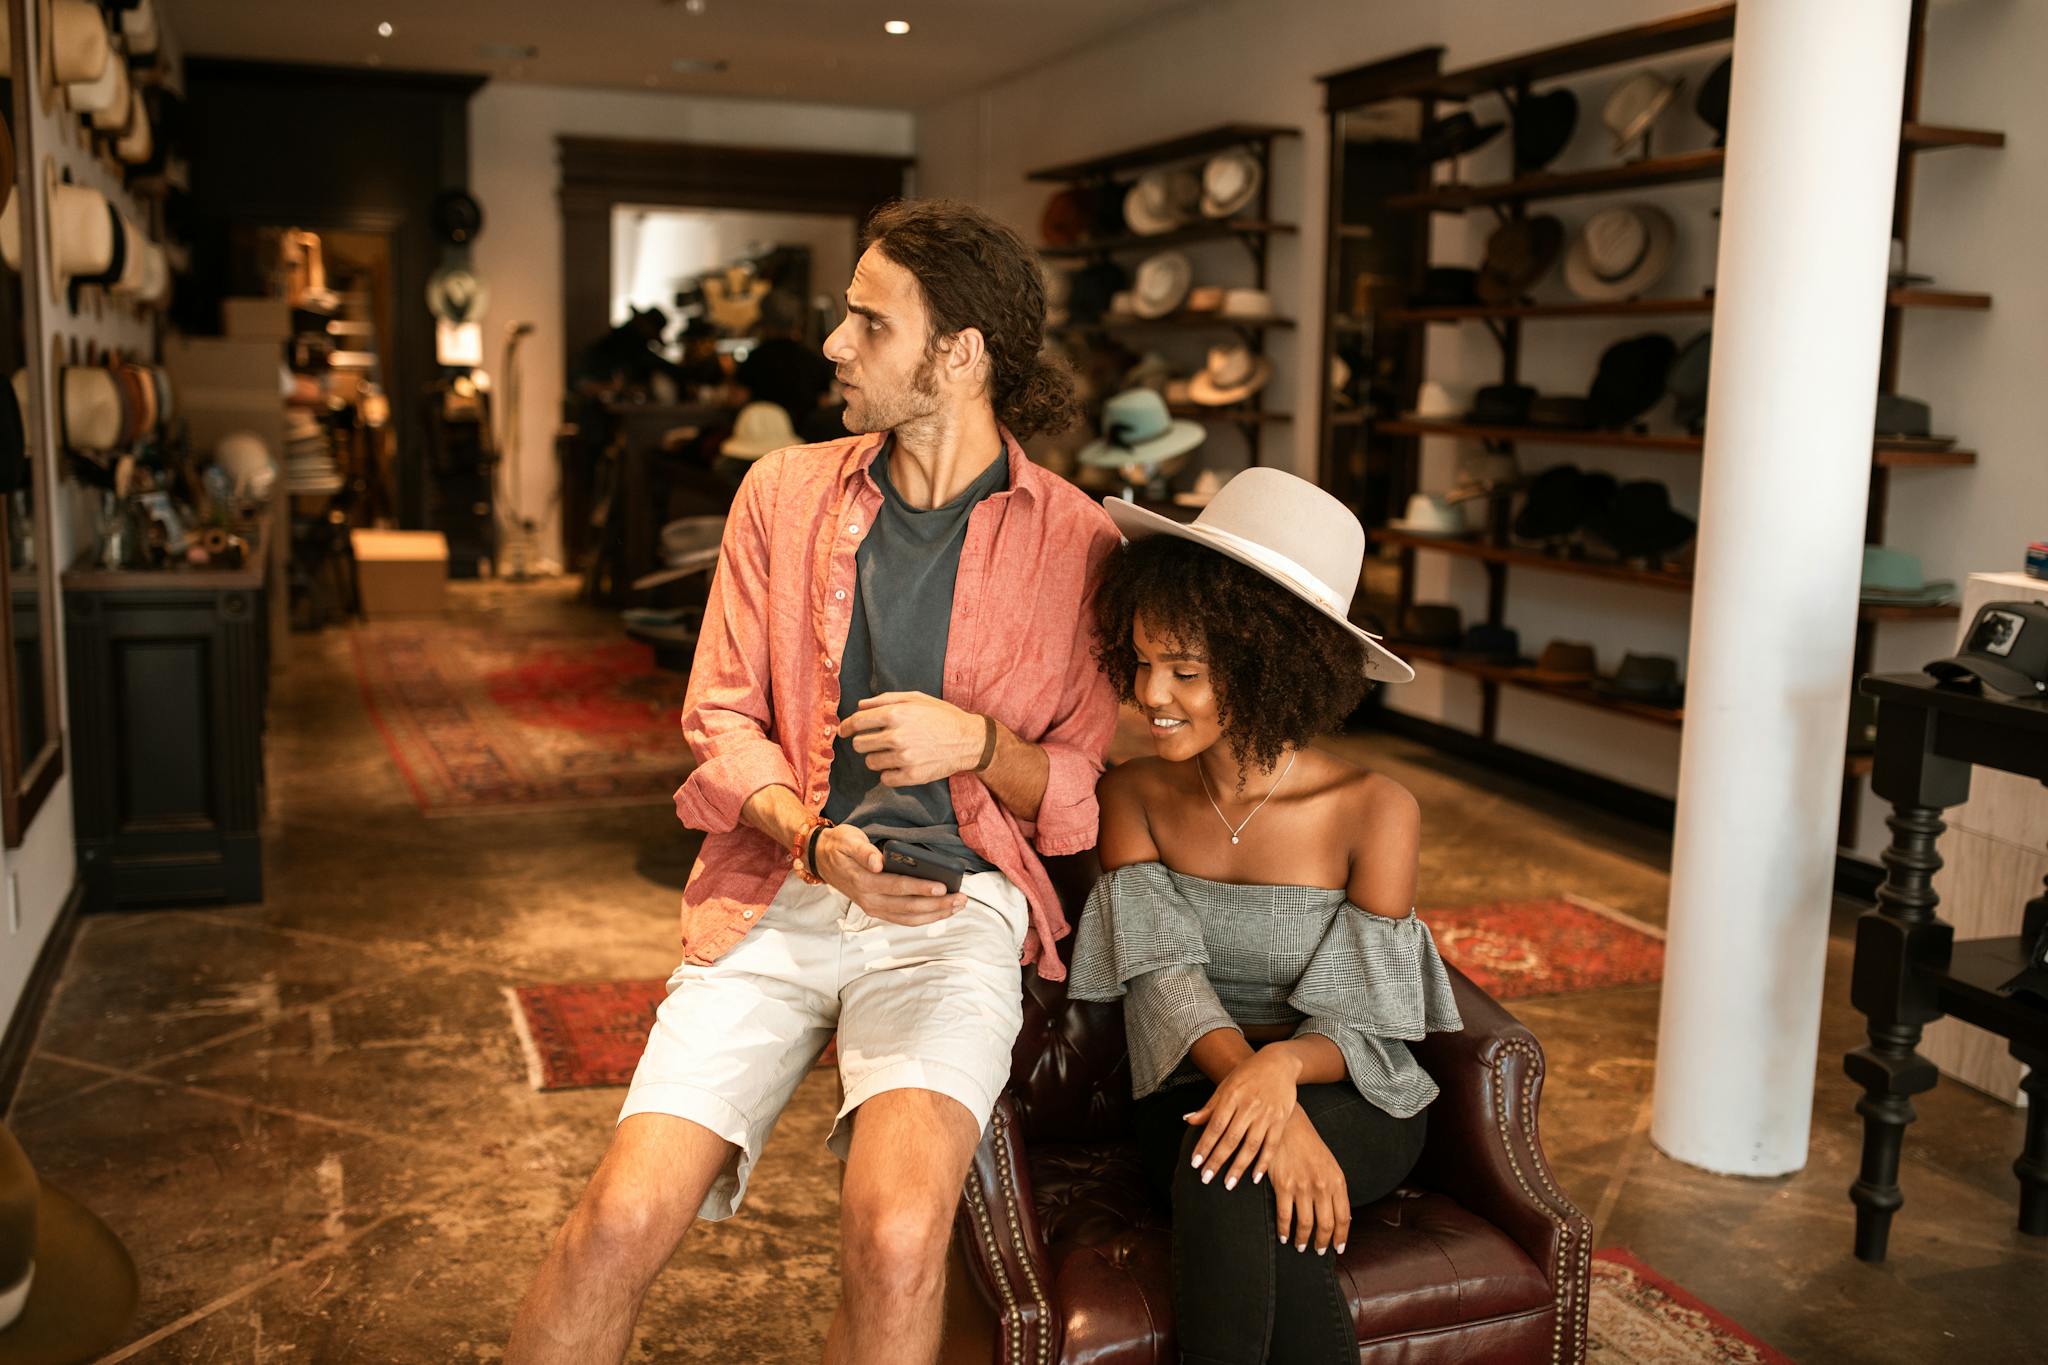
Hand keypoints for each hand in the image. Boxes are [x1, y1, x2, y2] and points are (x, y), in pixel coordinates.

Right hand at [812, 823, 965, 924]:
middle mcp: (869, 900)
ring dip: (935, 914)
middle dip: (937, 905)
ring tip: (957, 906)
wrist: (821, 859)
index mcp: (863, 881)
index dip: (920, 887)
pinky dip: (925, 918)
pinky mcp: (877, 911)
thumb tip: (877, 862)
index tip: (942, 887)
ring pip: (909, 917)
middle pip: (908, 907)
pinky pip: (904, 919)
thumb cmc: (839, 846)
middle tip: (961, 899)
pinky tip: (941, 912)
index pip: (897, 886)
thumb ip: (864, 851)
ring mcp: (873, 908)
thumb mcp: (848, 840)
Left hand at [839, 692, 982, 787]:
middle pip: (859, 744)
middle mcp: (897, 735)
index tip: (843, 731)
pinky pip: (885, 778)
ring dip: (877, 758)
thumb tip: (860, 706)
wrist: (968, 740)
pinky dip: (889, 773)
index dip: (846, 727)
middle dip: (864, 742)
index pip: (857, 722)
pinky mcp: (911, 775)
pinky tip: (900, 765)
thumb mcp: (917, 698)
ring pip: (870, 762)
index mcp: (896, 713)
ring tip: (893, 753)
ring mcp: (904, 757)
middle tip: (875, 741)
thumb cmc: (942, 716)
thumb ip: (886, 699)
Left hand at [1185, 1046, 1299, 1191]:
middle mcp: (1248, 1106)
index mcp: (1231, 1097)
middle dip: (1217, 1161)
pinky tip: (1254, 1177)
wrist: (1279, 1063)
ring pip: (1250, 1145)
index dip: (1204, 1145)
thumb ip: (1209, 1106)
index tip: (1195, 1163)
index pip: (1215, 1126)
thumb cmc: (1248, 1075)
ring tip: (1228, 1184)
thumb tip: (1187, 1120)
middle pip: (1230, 1139)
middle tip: (1206, 1179)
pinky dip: (1263, 1162)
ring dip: (1238, 1167)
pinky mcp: (1281, 1120)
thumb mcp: (1226, 1085)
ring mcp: (1266, 1114)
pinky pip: (1271, 1145)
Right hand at [1261, 1110, 1349, 1256]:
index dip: (1341, 1237)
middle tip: (1317, 1251)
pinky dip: (1284, 1230)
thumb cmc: (1309, 1144)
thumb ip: (1335, 1189)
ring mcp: (1302, 1186)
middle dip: (1322, 1243)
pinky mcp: (1283, 1185)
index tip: (1338, 1248)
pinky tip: (1284, 1235)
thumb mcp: (1329, 1164)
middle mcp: (1322, 1186)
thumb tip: (1342, 1216)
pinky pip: (1285, 1216)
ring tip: (1300, 1246)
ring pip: (1305, 1224)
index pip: (1344, 1217)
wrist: (1287, 1124)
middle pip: (1326, 1225)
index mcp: (1337, 1180)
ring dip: (1303, 1240)